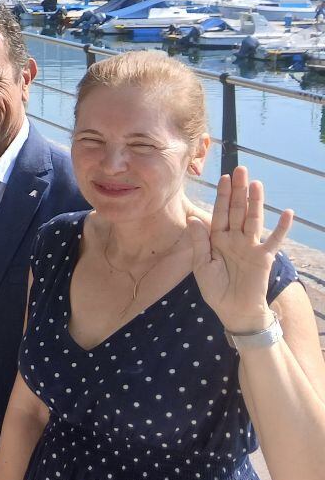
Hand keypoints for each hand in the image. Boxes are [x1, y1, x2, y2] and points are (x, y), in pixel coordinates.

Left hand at [188, 167, 292, 332]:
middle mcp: (235, 238)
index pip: (219, 212)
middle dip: (238, 191)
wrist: (233, 309)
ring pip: (253, 219)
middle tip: (240, 169)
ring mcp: (251, 246)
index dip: (221, 195)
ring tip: (256, 184)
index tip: (223, 178)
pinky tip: (287, 213)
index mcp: (217, 238)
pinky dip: (281, 227)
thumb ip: (199, 242)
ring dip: (255, 202)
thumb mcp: (201, 265)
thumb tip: (193, 219)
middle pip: (237, 210)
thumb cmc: (215, 288)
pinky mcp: (264, 257)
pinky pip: (274, 240)